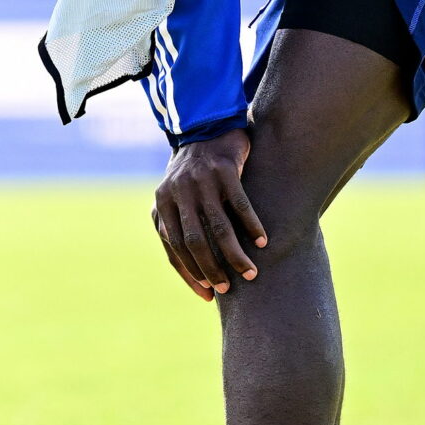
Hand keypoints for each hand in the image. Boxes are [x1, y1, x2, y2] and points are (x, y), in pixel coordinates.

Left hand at [151, 127, 268, 299]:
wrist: (206, 129)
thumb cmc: (193, 174)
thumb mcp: (175, 198)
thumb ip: (176, 227)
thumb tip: (190, 272)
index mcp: (162, 203)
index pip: (173, 248)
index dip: (189, 273)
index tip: (207, 295)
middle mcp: (177, 192)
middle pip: (193, 241)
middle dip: (210, 268)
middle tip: (228, 288)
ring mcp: (200, 181)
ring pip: (218, 227)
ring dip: (235, 255)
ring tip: (250, 274)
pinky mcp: (223, 170)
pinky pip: (239, 205)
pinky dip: (251, 226)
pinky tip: (263, 242)